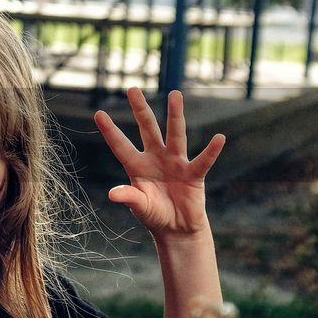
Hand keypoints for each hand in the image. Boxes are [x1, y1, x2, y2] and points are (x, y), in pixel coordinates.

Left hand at [93, 87, 224, 239]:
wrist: (177, 229)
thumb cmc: (154, 215)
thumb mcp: (139, 206)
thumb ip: (128, 197)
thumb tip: (112, 194)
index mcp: (137, 166)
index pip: (121, 145)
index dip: (110, 131)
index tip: (98, 113)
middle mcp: (156, 159)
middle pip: (147, 129)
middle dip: (140, 110)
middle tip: (133, 89)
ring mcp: (176, 163)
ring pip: (175, 135)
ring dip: (175, 115)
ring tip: (175, 95)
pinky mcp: (193, 174)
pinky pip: (203, 160)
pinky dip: (211, 151)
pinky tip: (219, 138)